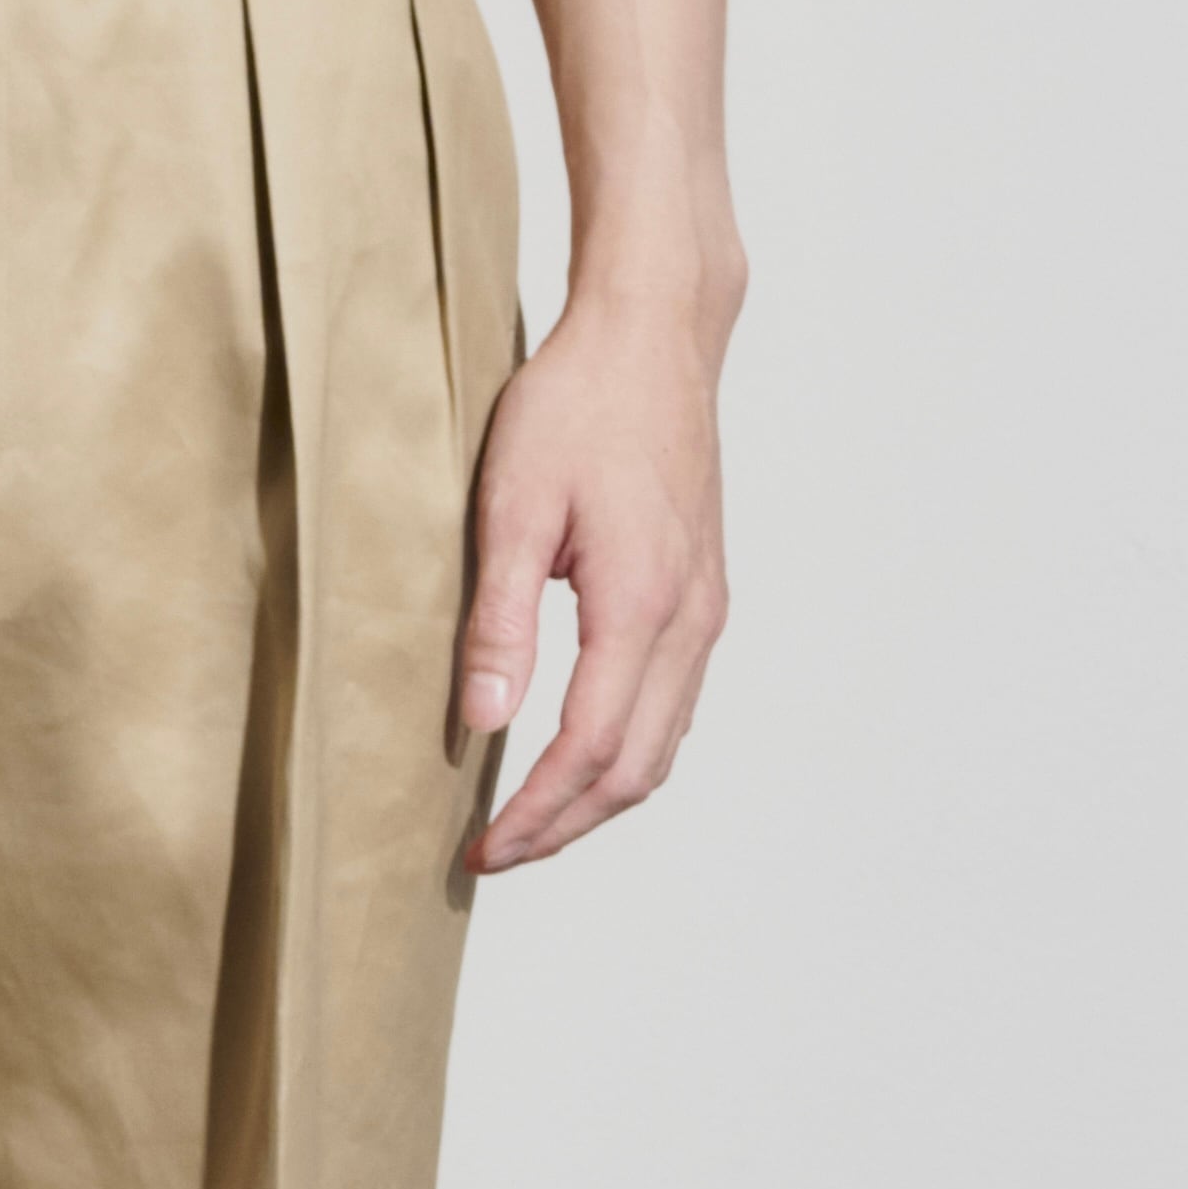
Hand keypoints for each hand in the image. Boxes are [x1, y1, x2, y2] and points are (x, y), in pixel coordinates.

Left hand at [454, 278, 733, 874]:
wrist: (654, 334)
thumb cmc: (576, 401)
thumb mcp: (511, 503)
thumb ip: (498, 620)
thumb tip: (484, 721)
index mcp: (642, 603)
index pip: (590, 750)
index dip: (534, 814)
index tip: (481, 850)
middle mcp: (690, 619)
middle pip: (636, 769)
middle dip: (564, 827)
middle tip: (493, 855)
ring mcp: (706, 609)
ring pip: (663, 746)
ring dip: (596, 798)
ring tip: (528, 822)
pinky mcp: (703, 594)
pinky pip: (674, 706)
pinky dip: (626, 753)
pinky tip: (576, 758)